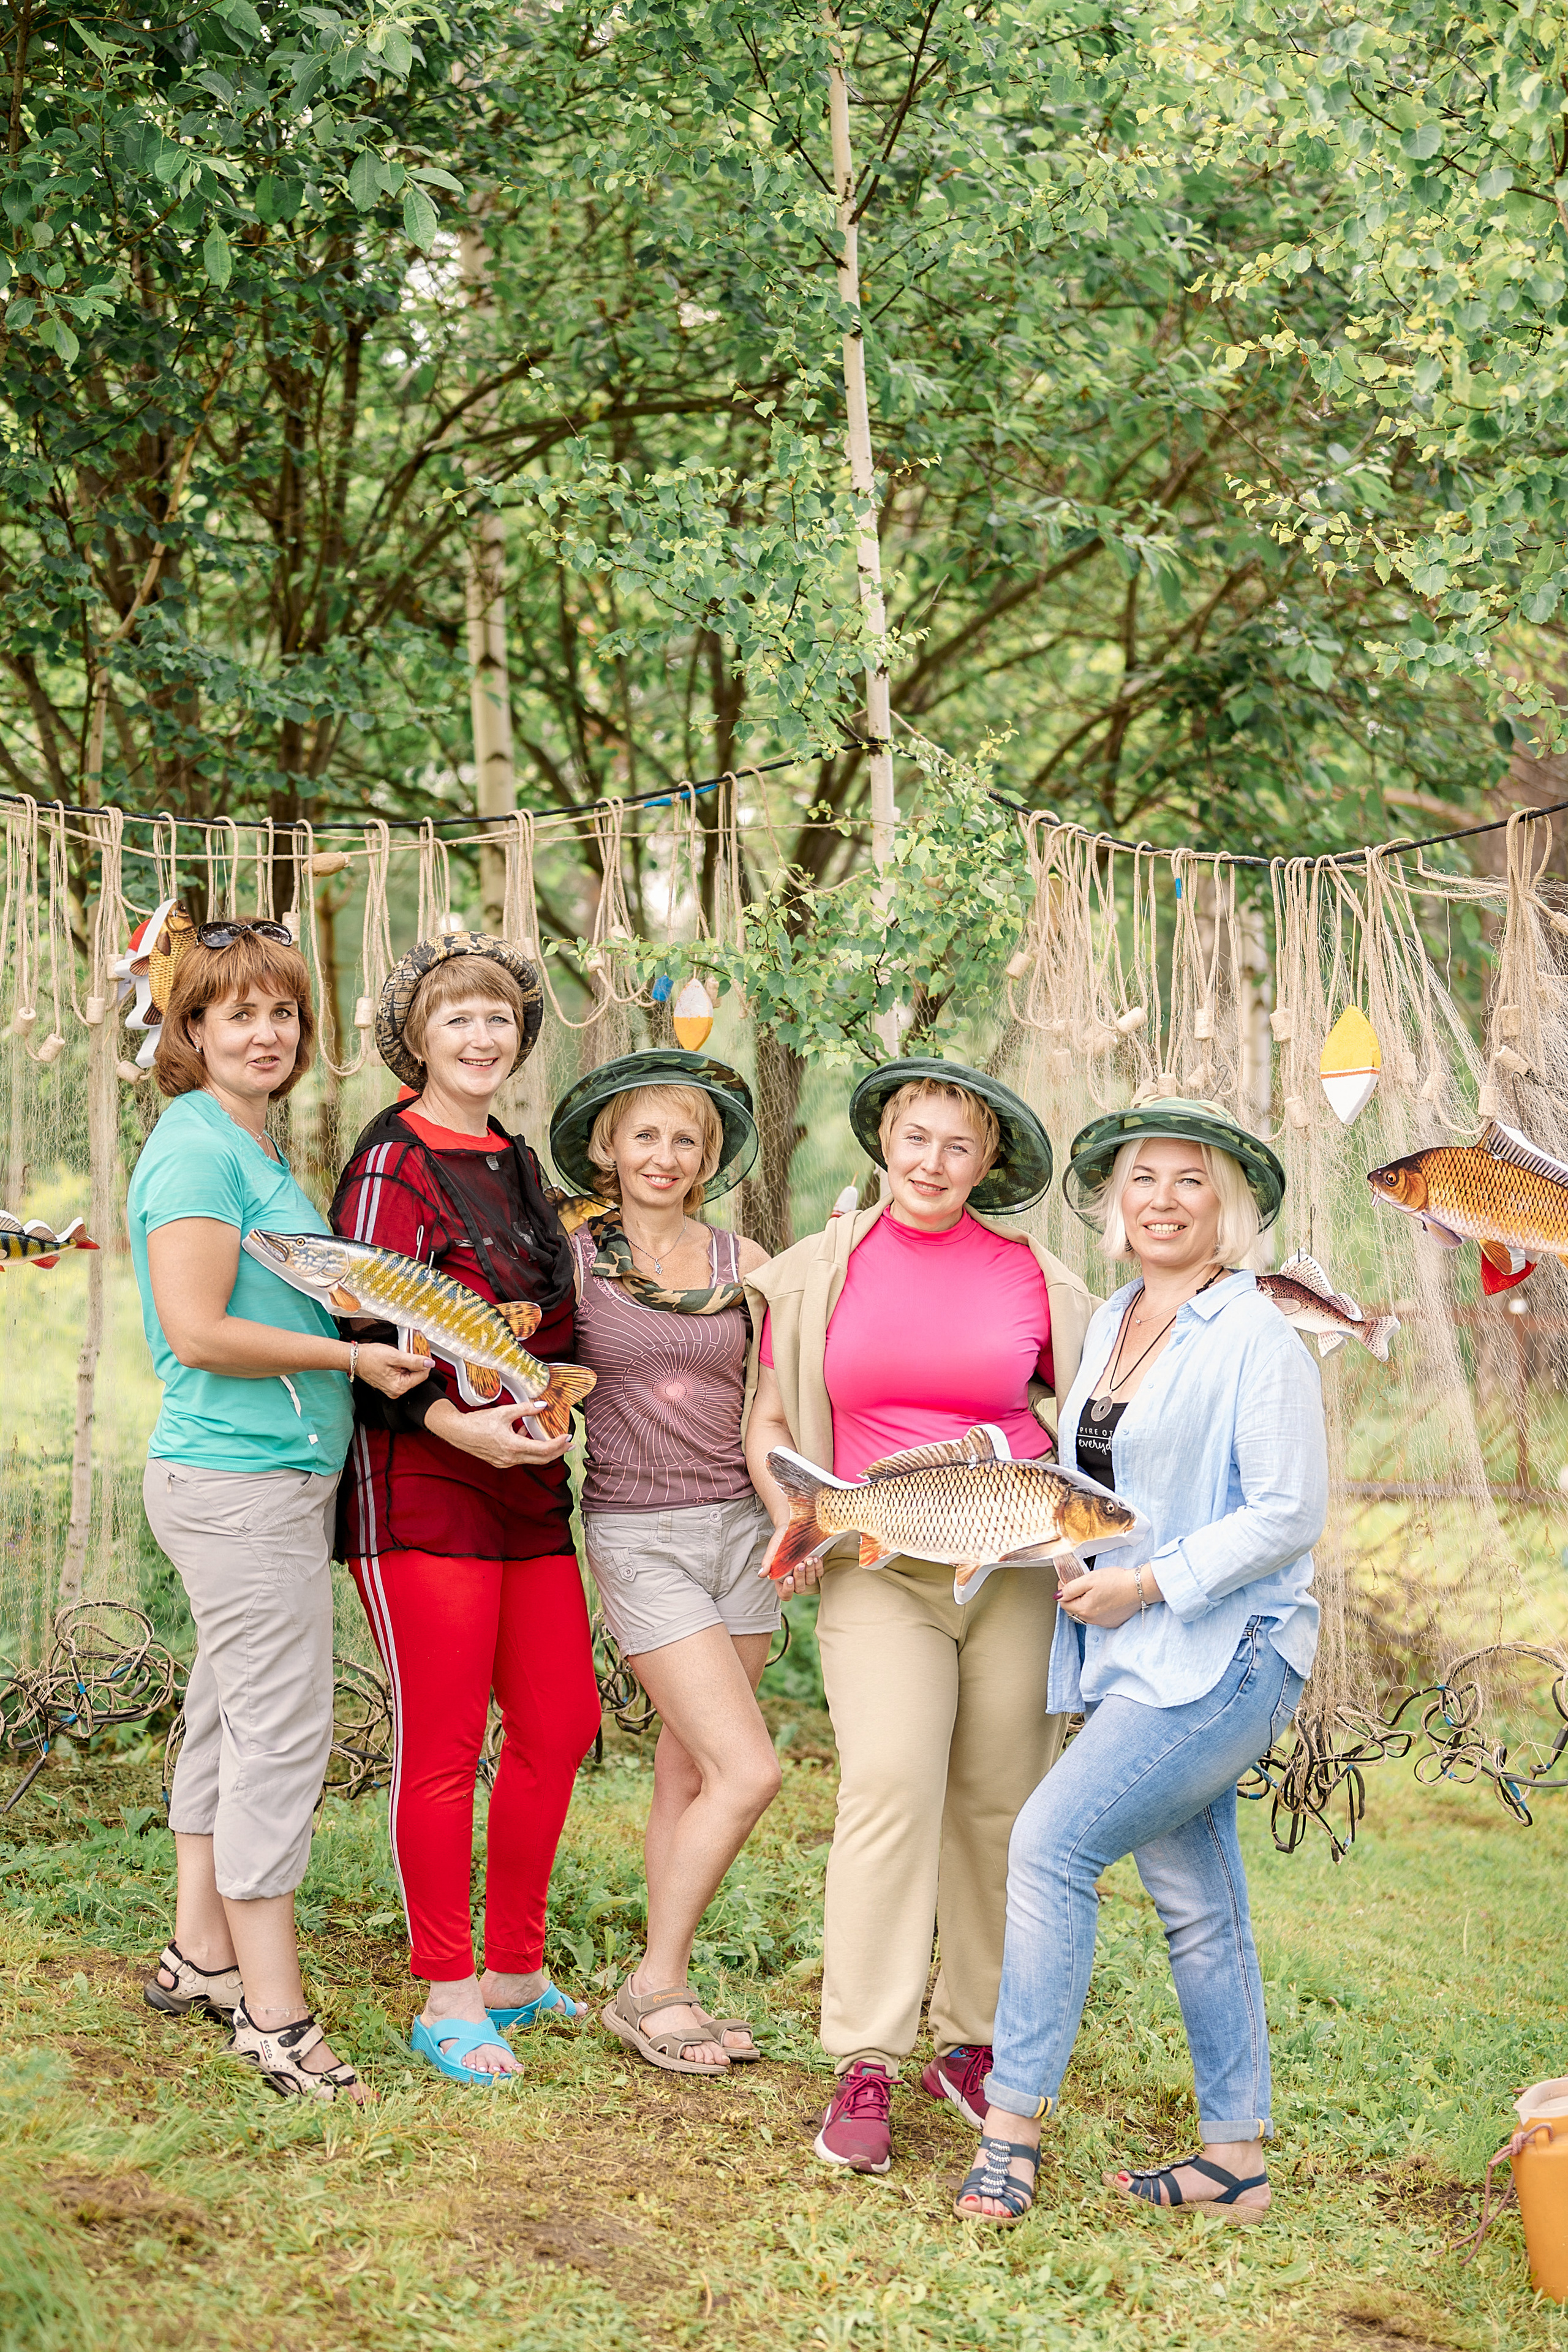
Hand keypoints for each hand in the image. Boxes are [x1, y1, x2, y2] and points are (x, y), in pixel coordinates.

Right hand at [353, 1343, 431, 1399]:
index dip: (425, 1362)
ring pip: (409, 1374)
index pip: (423, 1375)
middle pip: (416, 1375)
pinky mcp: (389, 1383)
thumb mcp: (395, 1356)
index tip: (424, 1351)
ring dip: (410, 1363)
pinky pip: (402, 1374)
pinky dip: (403, 1366)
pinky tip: (398, 1358)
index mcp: (399, 1387)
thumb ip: (414, 1361)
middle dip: (417, 1362)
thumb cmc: (369, 1357)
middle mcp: (396, 1391)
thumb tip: (429, 1363)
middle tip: (413, 1349)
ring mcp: (392, 1388)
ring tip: (403, 1353)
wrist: (354, 1358)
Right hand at [425, 1396, 572, 1470]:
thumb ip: (526, 1409)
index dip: (559, 1444)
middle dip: (558, 1451)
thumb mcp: (504, 1412)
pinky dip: (529, 1449)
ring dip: (544, 1451)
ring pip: (532, 1459)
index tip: (568, 1437)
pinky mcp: (500, 1462)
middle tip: (570, 1444)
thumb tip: (543, 1405)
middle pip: (542, 1459)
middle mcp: (510, 1458)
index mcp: (513, 1447)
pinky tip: (528, 1436)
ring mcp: (505, 1462)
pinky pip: (520, 1457)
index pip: (544, 1450)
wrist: (458, 1432)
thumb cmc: (478, 1423)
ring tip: (555, 1441)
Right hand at [759, 1518, 823, 1596]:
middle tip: (799, 1564)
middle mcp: (794, 1578)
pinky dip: (818, 1567)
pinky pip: (819, 1573)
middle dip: (800, 1578)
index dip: (787, 1590)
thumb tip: (761, 1575)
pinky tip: (815, 1558)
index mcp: (782, 1579)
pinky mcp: (815, 1566)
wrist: (791, 1527)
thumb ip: (767, 1563)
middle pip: (799, 1589)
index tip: (789, 1579)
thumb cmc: (780, 1540)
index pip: (785, 1594)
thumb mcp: (772, 1550)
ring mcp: (806, 1573)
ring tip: (808, 1559)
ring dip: (809, 1572)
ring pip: (810, 1581)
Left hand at [1055, 1563, 1158, 1628]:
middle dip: (1073, 1597)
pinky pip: (1097, 1616)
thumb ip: (1071, 1588)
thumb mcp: (1089, 1579)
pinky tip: (1103, 1598)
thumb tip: (1058, 1596)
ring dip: (1084, 1602)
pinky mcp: (1112, 1622)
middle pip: (1073, 1609)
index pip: (1063, 1603)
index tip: (1066, 1581)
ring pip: (1085, 1613)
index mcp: (1084, 1609)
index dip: (1062, 1591)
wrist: (1139, 1587)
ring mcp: (1103, 1622)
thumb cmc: (1117, 1581)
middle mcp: (1092, 1620)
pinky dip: (1096, 1608)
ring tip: (1093, 1589)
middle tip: (1080, 1583)